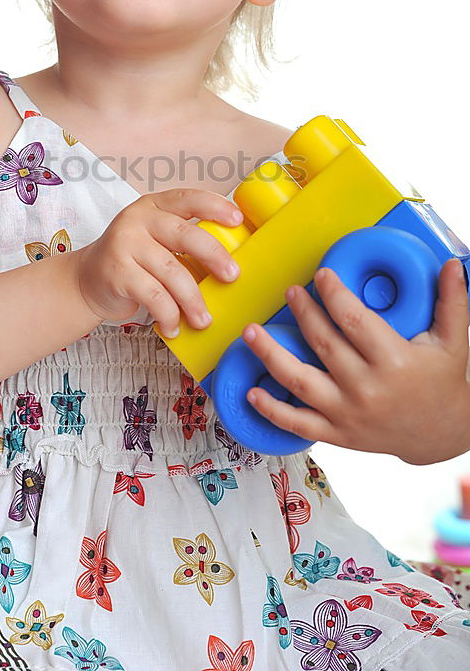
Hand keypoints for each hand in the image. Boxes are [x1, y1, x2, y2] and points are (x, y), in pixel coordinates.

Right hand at [75, 188, 242, 335]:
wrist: (86, 281)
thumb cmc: (132, 261)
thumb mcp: (154, 238)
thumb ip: (183, 239)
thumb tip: (231, 261)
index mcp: (154, 205)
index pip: (189, 198)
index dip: (215, 206)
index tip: (238, 220)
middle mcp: (138, 220)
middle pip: (186, 235)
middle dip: (214, 256)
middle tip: (233, 276)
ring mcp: (125, 244)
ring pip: (172, 272)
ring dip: (193, 300)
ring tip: (203, 320)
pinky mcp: (117, 271)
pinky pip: (154, 296)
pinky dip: (169, 315)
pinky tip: (173, 327)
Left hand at [242, 258, 469, 464]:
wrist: (441, 435)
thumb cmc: (443, 382)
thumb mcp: (454, 342)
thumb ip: (452, 302)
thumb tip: (452, 265)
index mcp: (394, 361)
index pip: (354, 319)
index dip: (333, 293)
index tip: (322, 275)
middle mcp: (367, 388)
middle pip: (322, 343)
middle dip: (302, 312)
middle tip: (291, 291)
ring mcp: (348, 413)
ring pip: (299, 381)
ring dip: (270, 354)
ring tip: (250, 331)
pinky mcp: (338, 434)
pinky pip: (298, 423)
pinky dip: (272, 410)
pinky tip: (252, 391)